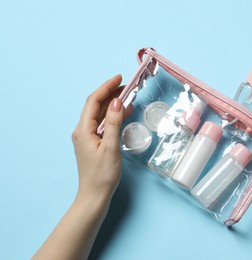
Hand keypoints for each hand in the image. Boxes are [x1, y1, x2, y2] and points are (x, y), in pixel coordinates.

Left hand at [72, 74, 126, 201]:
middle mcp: (82, 130)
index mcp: (83, 129)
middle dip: (110, 93)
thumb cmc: (102, 174)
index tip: (120, 78)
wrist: (94, 196)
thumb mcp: (111, 147)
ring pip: (99, 114)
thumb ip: (113, 123)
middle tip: (127, 86)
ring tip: (127, 96)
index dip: (106, 87)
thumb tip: (116, 101)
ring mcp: (87, 137)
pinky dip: (112, 116)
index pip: (94, 101)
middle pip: (95, 105)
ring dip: (112, 104)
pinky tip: (123, 113)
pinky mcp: (93, 143)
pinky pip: (102, 123)